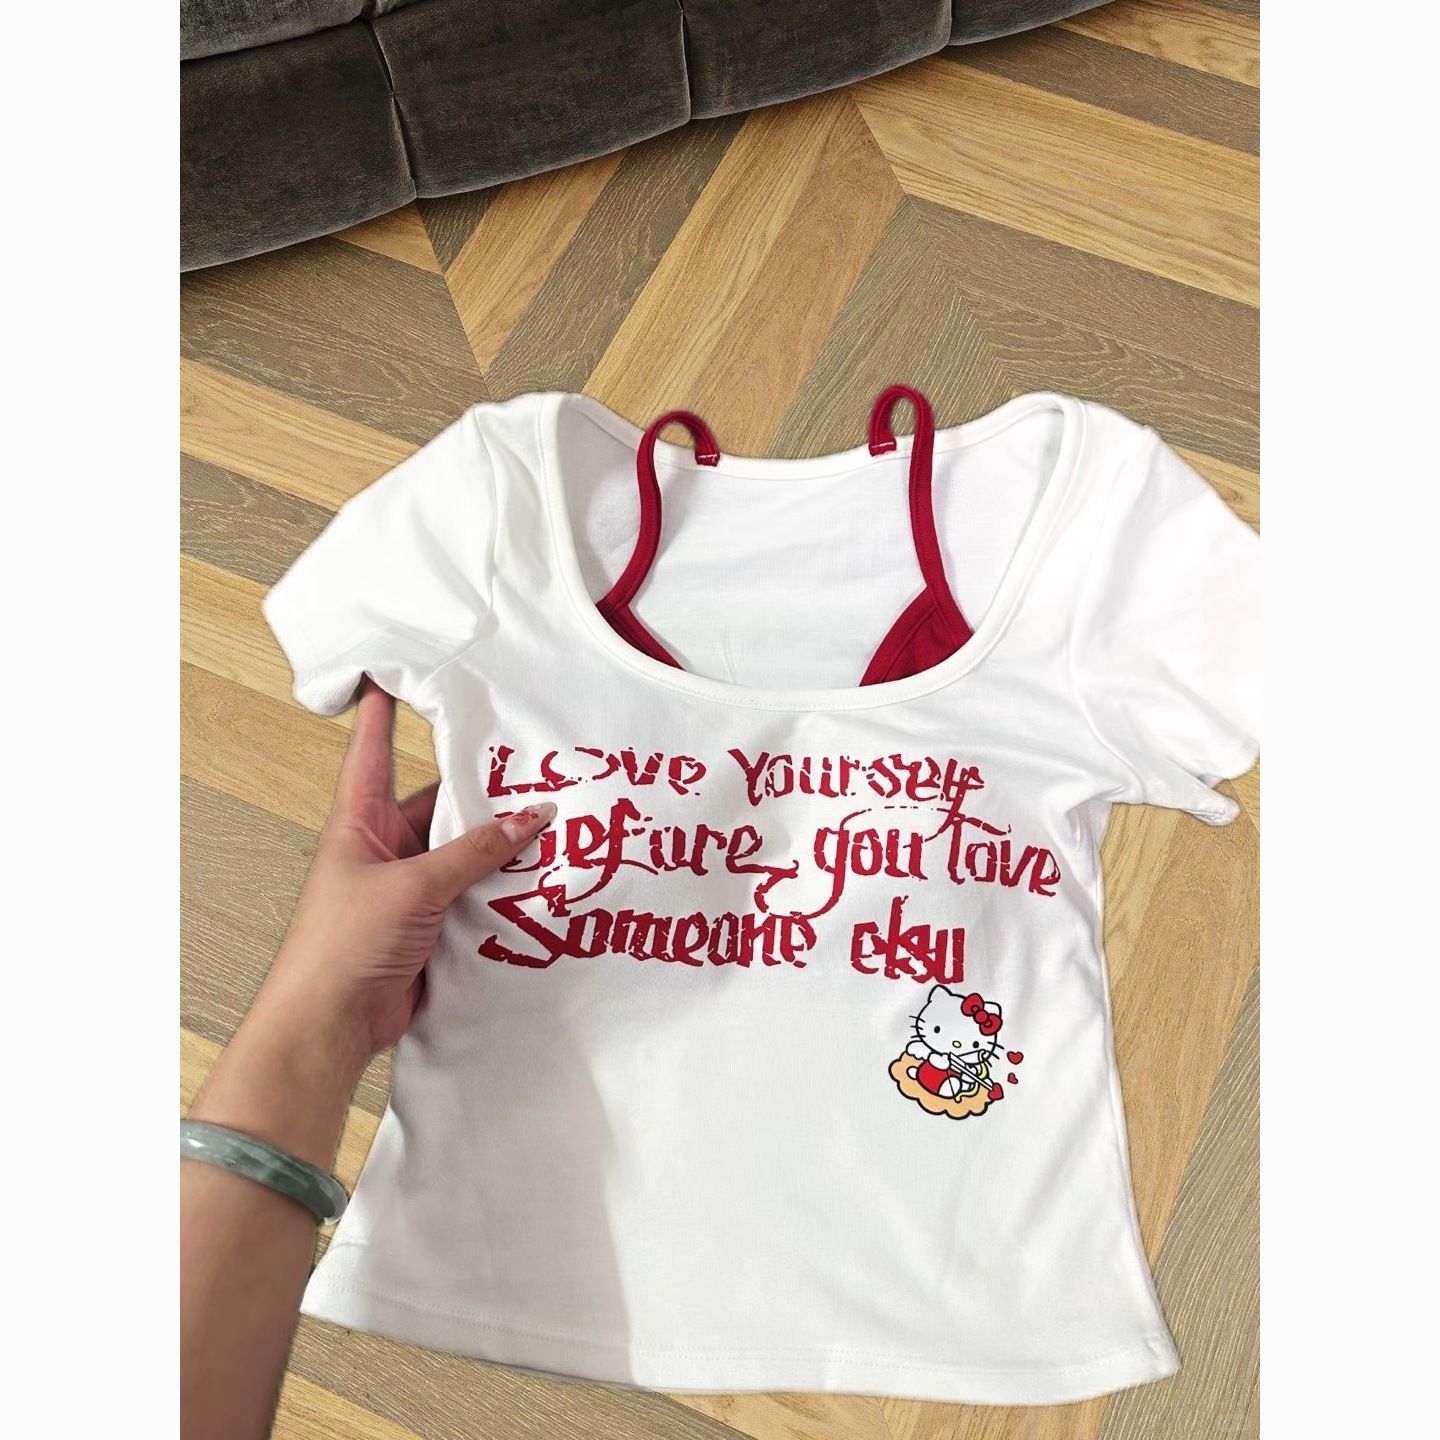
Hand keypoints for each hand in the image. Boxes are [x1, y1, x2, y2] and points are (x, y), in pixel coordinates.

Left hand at [252, 680, 554, 1075]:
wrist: (330, 1027)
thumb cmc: (342, 946)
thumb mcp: (413, 887)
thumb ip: (474, 852)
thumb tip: (531, 817)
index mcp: (359, 822)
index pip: (374, 750)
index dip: (383, 709)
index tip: (394, 666)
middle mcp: (384, 847)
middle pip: (441, 804)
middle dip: (484, 793)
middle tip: (533, 765)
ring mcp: (409, 887)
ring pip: (465, 851)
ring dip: (500, 845)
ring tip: (551, 821)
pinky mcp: (431, 925)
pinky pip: (474, 893)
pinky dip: (502, 887)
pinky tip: (539, 876)